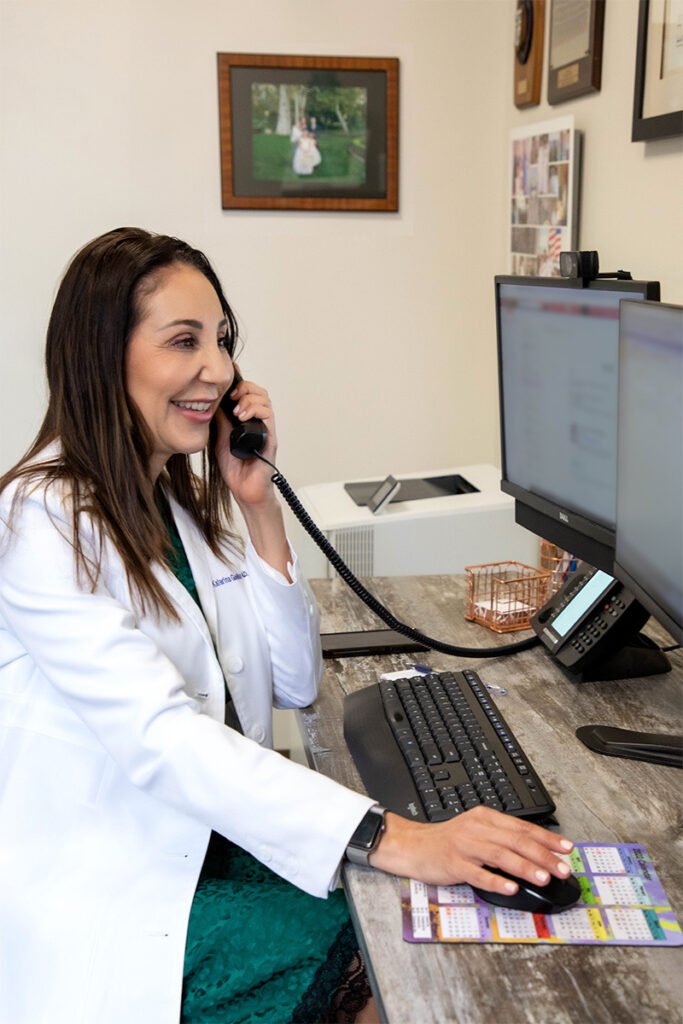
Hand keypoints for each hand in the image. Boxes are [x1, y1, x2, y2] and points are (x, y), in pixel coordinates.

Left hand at [214, 367, 277, 508]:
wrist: (244, 490)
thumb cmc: (235, 468)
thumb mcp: (219, 438)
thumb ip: (220, 421)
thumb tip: (211, 402)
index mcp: (247, 420)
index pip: (248, 393)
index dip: (239, 382)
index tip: (228, 379)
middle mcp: (258, 422)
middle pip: (259, 392)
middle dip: (244, 387)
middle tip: (231, 396)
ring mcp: (265, 429)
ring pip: (265, 400)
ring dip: (249, 399)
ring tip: (236, 410)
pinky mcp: (270, 438)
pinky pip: (268, 416)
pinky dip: (255, 410)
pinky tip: (242, 416)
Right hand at [369, 806, 573, 895]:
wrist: (413, 845)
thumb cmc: (448, 842)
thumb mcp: (476, 831)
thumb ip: (502, 838)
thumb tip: (536, 852)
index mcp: (485, 818)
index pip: (522, 827)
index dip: (547, 838)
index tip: (566, 849)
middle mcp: (477, 829)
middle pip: (515, 840)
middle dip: (542, 855)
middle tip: (561, 869)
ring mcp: (464, 846)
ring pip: (500, 855)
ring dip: (524, 867)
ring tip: (543, 877)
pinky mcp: (453, 864)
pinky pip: (477, 873)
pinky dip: (495, 881)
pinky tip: (510, 888)